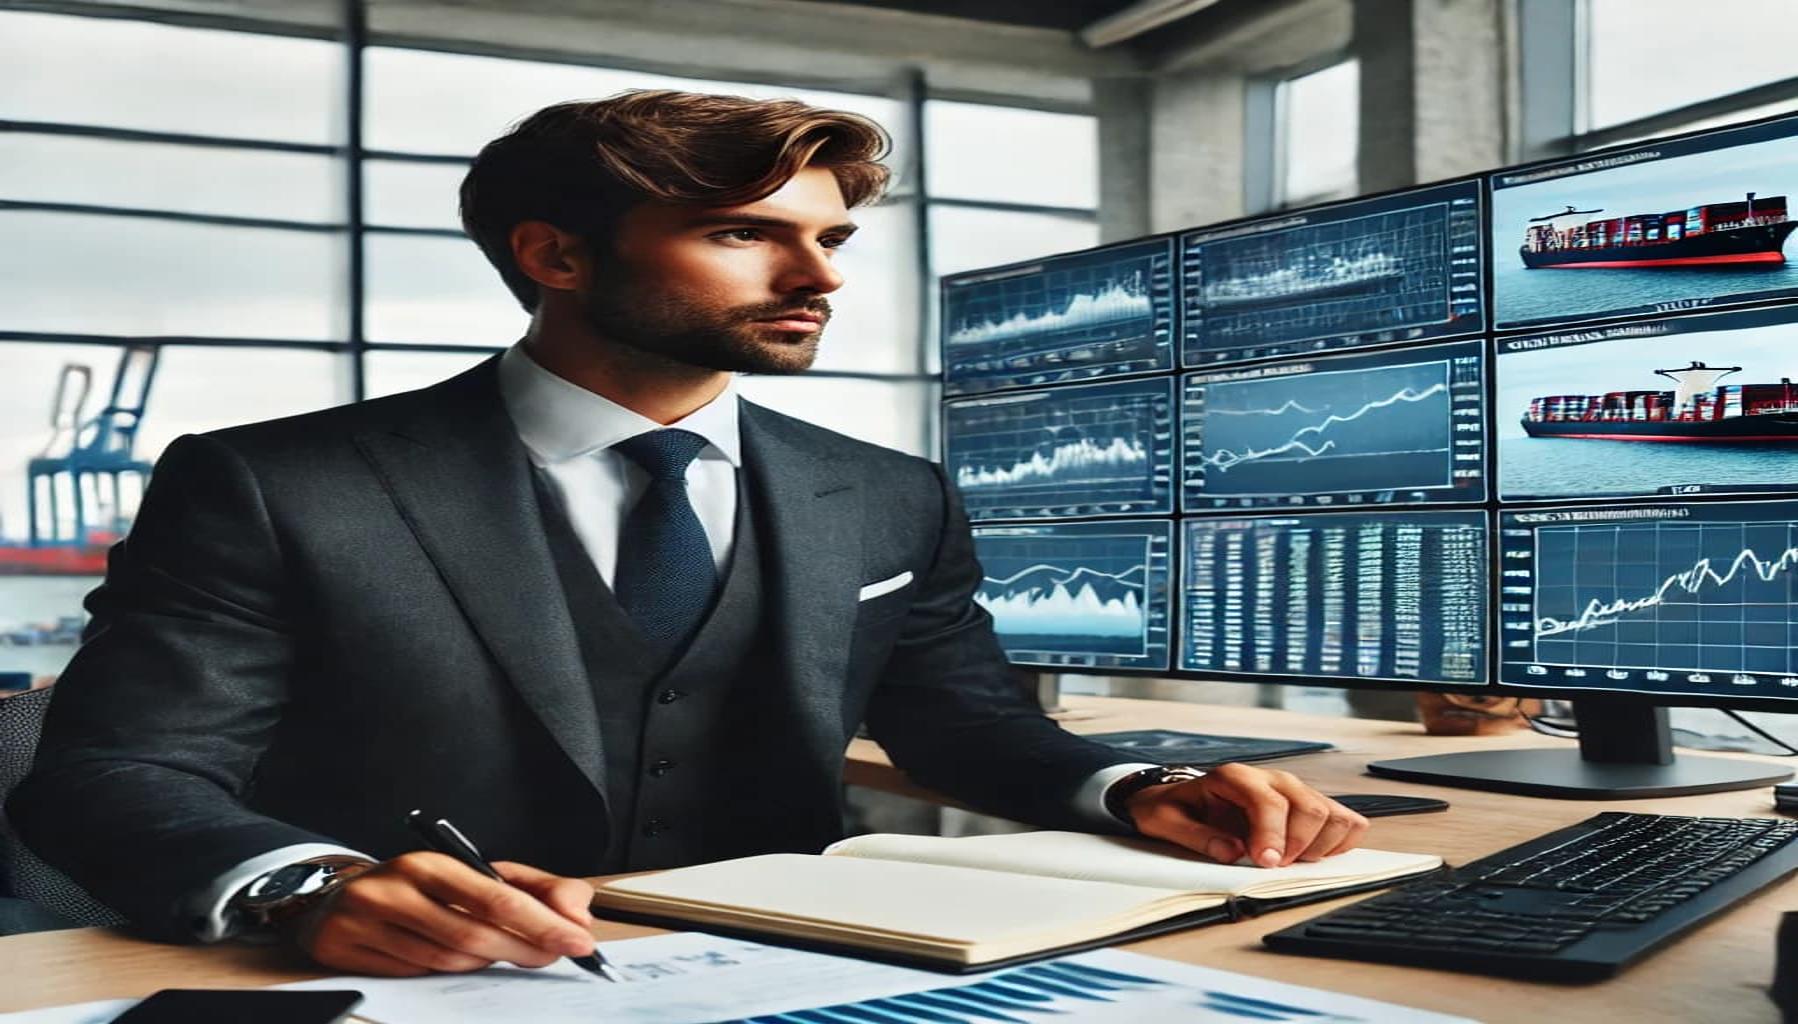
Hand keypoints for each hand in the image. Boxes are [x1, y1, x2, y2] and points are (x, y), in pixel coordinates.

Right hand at [291, 853, 598, 975]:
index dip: (543, 923)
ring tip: (506, 953)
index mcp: (429, 864)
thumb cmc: (420, 887)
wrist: (335, 897)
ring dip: (486, 963)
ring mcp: (367, 924)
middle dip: (524, 950)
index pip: (496, 898)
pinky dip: (447, 973)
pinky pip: (415, 976)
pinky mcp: (348, 952)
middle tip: (555, 955)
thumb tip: (577, 913)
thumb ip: (534, 889)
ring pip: (447, 961)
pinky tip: (460, 960)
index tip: (578, 940)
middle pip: (473, 936)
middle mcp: (395, 891)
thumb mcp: (474, 873)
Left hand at [1124, 763, 1368, 867]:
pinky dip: (1338, 842)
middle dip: (1297, 846)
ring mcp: (1295, 791)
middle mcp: (1272, 779)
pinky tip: (1311, 855)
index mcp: (1235, 777)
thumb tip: (1231, 852)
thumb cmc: (1176, 809)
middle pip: (1310, 808)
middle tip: (1273, 866)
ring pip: (1333, 815)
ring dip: (1320, 846)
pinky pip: (1345, 821)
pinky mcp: (1309, 805)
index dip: (1273, 836)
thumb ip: (1197, 837)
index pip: (1270, 802)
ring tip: (1291, 861)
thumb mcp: (1165, 821)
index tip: (1266, 862)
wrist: (1181, 799)